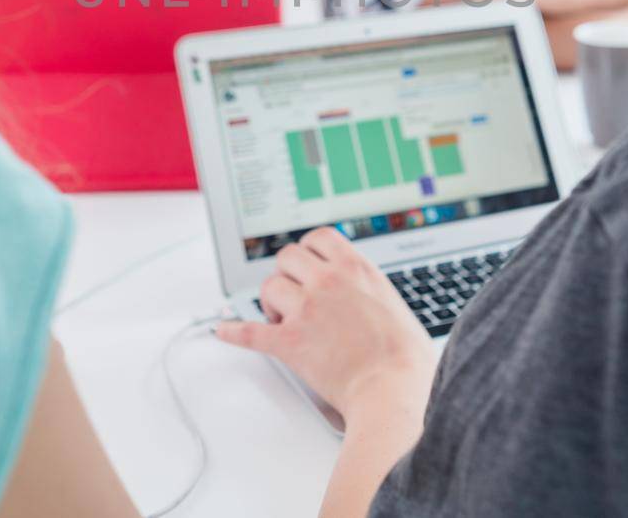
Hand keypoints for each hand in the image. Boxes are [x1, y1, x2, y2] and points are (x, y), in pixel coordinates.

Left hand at [216, 228, 436, 425]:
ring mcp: (306, 309)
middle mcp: (327, 282)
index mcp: (354, 269)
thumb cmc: (404, 358)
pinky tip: (224, 330)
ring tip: (281, 318)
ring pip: (269, 287)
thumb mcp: (393, 302)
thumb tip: (361, 294)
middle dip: (288, 274)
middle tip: (294, 293)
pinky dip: (233, 332)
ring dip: (272, 302)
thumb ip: (369, 289)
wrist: (391, 389)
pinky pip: (250, 331)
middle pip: (287, 257)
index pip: (318, 238)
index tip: (307, 262)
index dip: (309, 250)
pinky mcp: (289, 341)